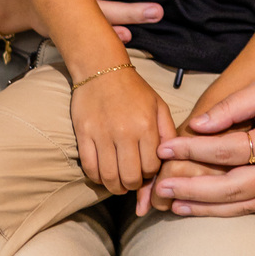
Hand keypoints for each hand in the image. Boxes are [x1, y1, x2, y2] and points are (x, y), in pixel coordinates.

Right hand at [71, 66, 176, 195]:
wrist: (101, 69)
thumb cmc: (134, 89)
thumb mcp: (159, 106)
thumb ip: (168, 133)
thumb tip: (170, 160)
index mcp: (146, 126)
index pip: (151, 168)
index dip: (150, 175)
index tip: (146, 170)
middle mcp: (125, 132)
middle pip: (131, 177)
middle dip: (133, 185)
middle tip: (132, 181)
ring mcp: (102, 134)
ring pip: (109, 177)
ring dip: (115, 187)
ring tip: (119, 184)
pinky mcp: (84, 134)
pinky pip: (89, 167)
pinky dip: (96, 178)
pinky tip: (102, 175)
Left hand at [153, 61, 254, 215]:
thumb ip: (231, 108)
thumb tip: (196, 126)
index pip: (226, 151)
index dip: (192, 151)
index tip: (164, 149)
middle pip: (232, 187)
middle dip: (192, 190)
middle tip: (160, 189)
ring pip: (244, 204)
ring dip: (207, 208)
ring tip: (175, 207)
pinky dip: (230, 210)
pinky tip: (206, 209)